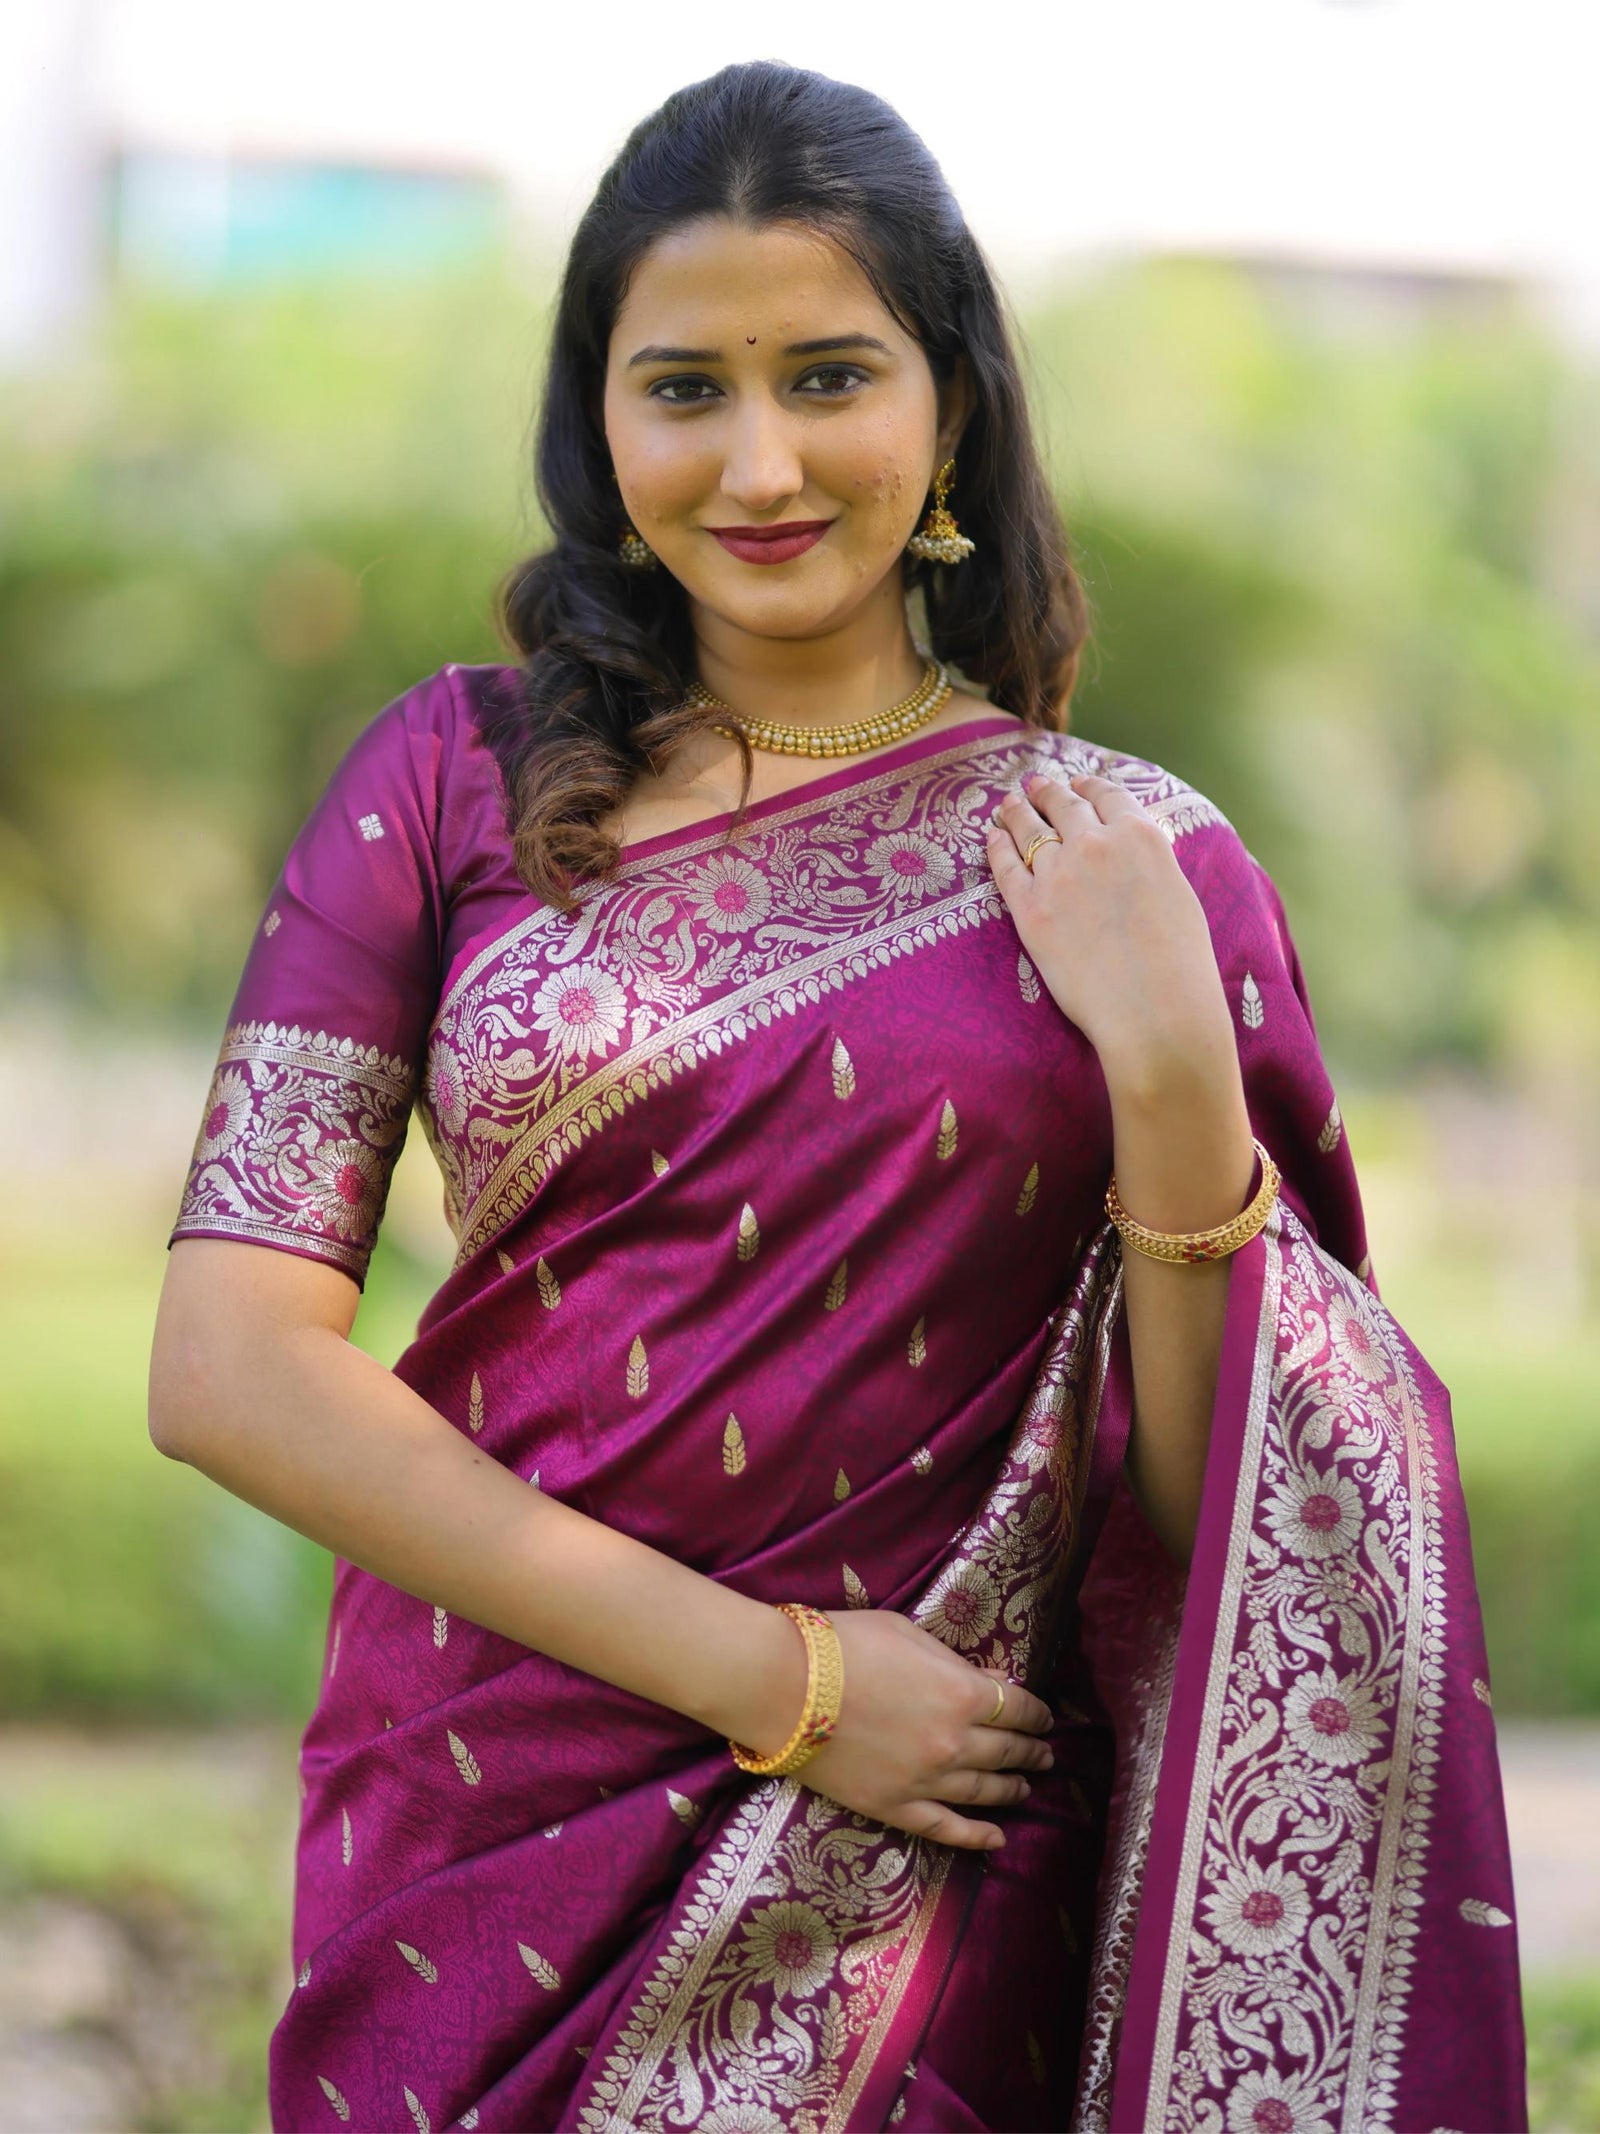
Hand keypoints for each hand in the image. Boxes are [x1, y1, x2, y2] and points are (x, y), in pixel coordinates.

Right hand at [794, 1611, 1054, 1850]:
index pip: (1018, 1708)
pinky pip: (946, 1829)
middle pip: (1008, 1752)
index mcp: (962, 1694)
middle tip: (1044, 1754)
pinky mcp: (894, 1808)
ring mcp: (926, 1782)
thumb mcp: (909, 1635)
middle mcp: (955, 1743)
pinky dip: (976, 1835)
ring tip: (1025, 1788)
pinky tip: (997, 1838)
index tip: (1044, 1717)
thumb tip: (994, 1681)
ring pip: (984, 1791)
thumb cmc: (845, 1646)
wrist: (785, 1686)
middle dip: (1031, 1752)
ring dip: (1011, 1789)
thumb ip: (956, 1662)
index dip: (1037, 1713)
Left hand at [986, 770, 1234, 1092]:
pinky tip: (992, 838)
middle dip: (1048, 792)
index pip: (1108, 795)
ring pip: (1029, 830)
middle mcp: (1096, 844)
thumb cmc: (1180, 963)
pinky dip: (997, 847)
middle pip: (1064, 806)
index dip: (1088, 785)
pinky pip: (1005, 867)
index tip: (1077, 782)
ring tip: (1008, 804)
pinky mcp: (1029, 909)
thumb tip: (1132, 857)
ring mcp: (1058, 875)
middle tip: (1034, 785)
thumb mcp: (1177, 893)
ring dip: (1016, 812)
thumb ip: (1148, 864)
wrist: (1155, 1009)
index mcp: (1140, 836)